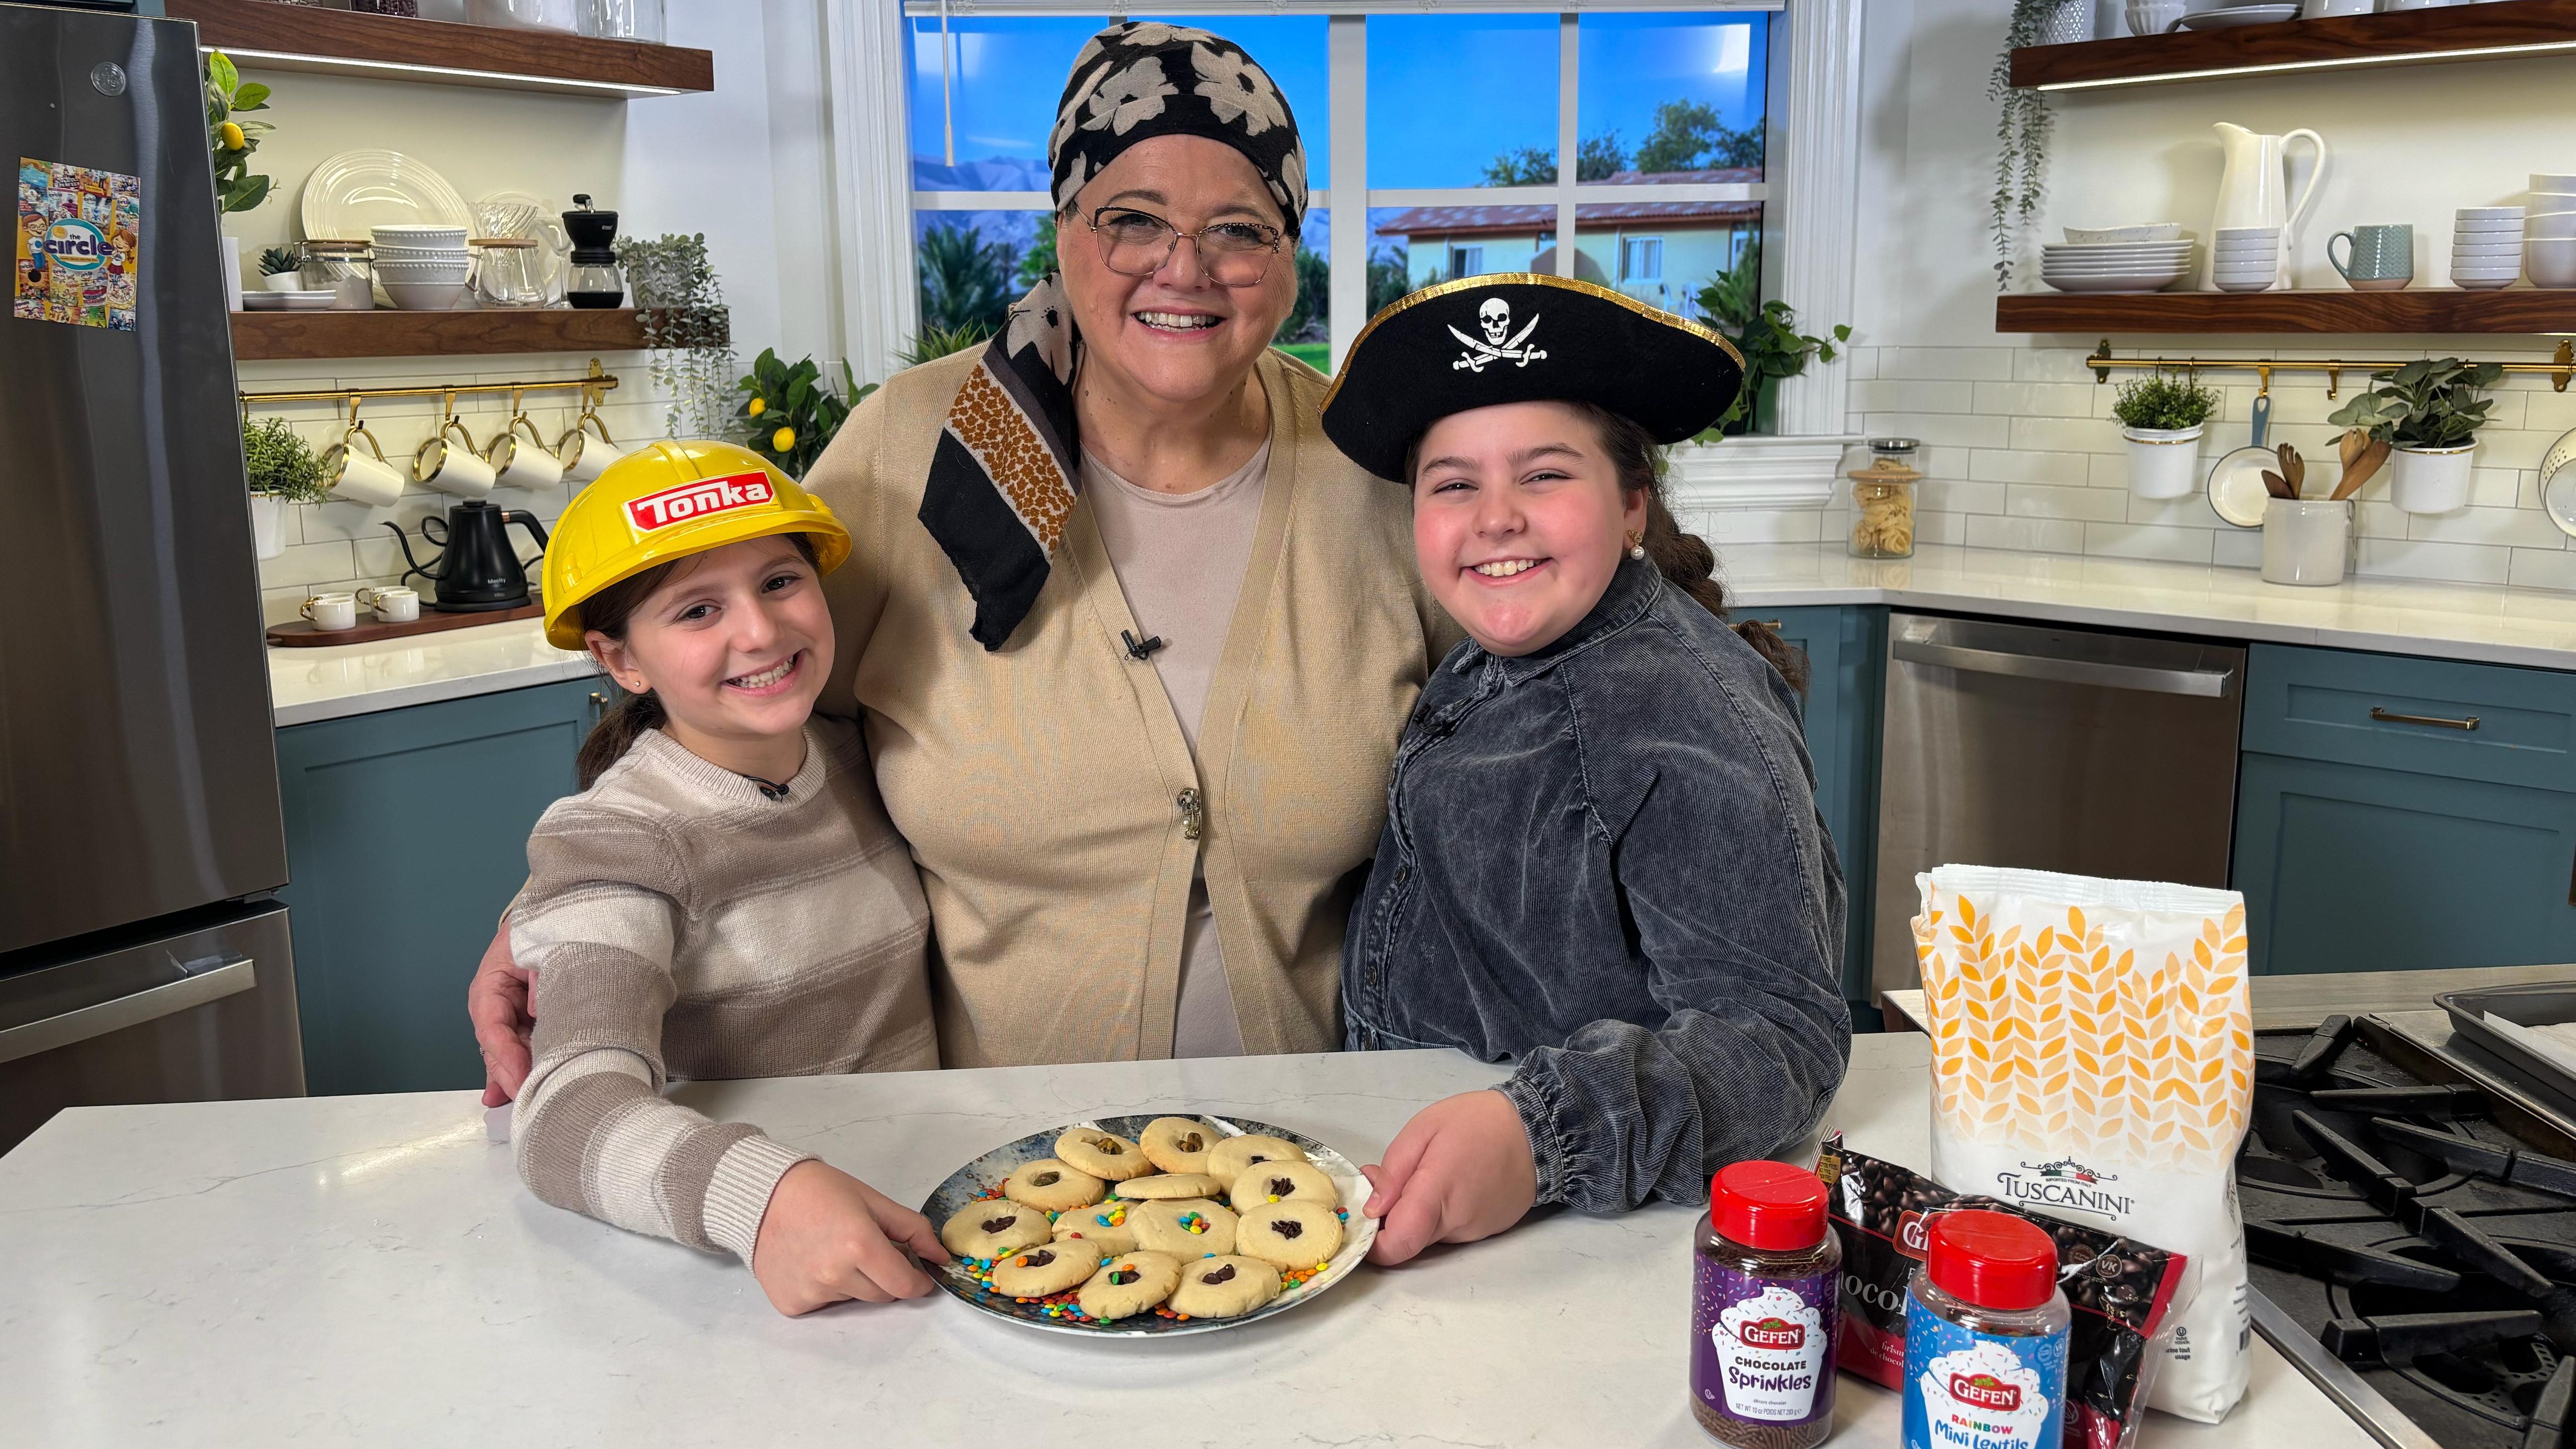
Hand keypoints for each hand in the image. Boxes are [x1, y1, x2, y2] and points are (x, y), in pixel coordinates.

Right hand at [468, 924, 533, 1107]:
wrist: (559, 916)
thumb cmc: (545, 928)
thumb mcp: (541, 945)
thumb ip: (540, 976)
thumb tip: (537, 1012)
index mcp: (490, 985)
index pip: (491, 1026)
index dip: (504, 1055)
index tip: (520, 1078)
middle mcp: (495, 1005)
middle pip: (497, 1047)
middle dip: (509, 1076)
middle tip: (524, 1101)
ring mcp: (511, 1015)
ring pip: (509, 1053)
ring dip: (514, 1078)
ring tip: (521, 1104)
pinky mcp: (528, 1021)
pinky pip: (523, 1048)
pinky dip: (523, 1069)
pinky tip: (518, 1093)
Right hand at [752, 1160, 950, 1315]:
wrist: (762, 1195)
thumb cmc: (819, 1191)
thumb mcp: (873, 1201)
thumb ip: (912, 1230)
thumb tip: (941, 1256)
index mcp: (860, 1246)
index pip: (905, 1286)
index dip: (918, 1282)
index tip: (919, 1274)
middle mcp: (835, 1275)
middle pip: (882, 1295)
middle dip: (886, 1276)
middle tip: (869, 1250)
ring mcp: (811, 1292)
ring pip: (854, 1299)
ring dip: (856, 1282)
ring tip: (834, 1250)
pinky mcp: (791, 1304)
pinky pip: (825, 1304)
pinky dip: (827, 1288)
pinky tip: (813, 1261)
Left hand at [1359, 1088, 1537, 1265]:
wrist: (1538, 1128)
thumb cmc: (1478, 1121)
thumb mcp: (1423, 1129)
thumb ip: (1394, 1172)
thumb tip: (1372, 1209)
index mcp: (1437, 1195)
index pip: (1396, 1244)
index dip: (1372, 1244)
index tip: (1363, 1221)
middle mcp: (1458, 1224)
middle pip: (1411, 1241)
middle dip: (1392, 1219)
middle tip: (1390, 1181)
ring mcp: (1477, 1231)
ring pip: (1431, 1236)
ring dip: (1418, 1214)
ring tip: (1429, 1173)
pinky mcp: (1490, 1231)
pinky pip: (1453, 1231)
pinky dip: (1442, 1214)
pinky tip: (1453, 1183)